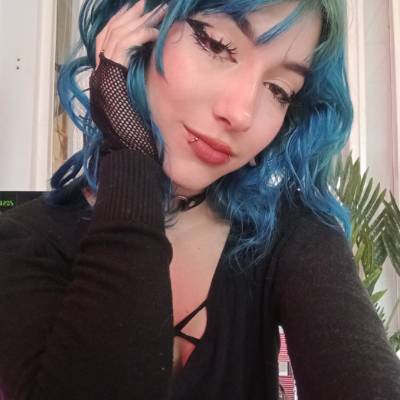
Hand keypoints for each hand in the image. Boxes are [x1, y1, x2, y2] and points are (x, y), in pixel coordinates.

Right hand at [89, 1, 167, 160]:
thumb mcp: (136, 104)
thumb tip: (148, 69)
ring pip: (114, 36)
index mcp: (106, 80)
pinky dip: (138, 36)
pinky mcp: (110, 77)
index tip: (137, 16)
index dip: (121, 27)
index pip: (108, 44)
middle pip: (109, 35)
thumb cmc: (135, 135)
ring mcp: (103, 76)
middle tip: (145, 6)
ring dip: (135, 22)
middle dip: (128, 17)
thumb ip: (135, 85)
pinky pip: (122, 47)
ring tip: (153, 12)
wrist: (128, 151)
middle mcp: (100, 75)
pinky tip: (153, 33)